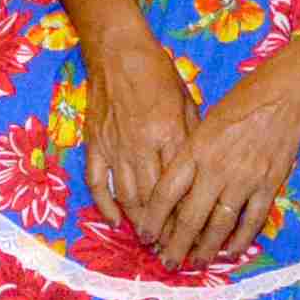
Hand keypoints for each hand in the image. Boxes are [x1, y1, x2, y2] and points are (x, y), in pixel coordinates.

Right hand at [82, 30, 194, 253]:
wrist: (117, 51)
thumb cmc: (158, 74)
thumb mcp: (186, 101)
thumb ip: (193, 136)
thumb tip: (204, 170)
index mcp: (169, 133)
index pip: (180, 187)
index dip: (186, 216)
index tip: (193, 235)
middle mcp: (142, 145)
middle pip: (153, 200)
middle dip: (163, 229)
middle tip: (170, 248)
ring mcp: (115, 146)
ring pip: (126, 196)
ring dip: (137, 222)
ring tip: (148, 239)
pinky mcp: (94, 143)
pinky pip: (96, 182)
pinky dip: (105, 205)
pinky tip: (114, 220)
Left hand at [139, 69, 299, 273]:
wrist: (285, 93)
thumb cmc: (242, 100)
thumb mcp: (205, 120)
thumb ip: (191, 153)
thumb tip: (173, 187)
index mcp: (195, 149)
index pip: (166, 193)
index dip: (153, 220)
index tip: (146, 236)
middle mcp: (216, 168)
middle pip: (189, 217)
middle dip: (176, 245)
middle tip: (167, 263)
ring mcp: (244, 179)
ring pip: (219, 225)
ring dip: (205, 249)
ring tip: (195, 263)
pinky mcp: (268, 185)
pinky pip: (252, 221)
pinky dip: (240, 240)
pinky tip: (231, 252)